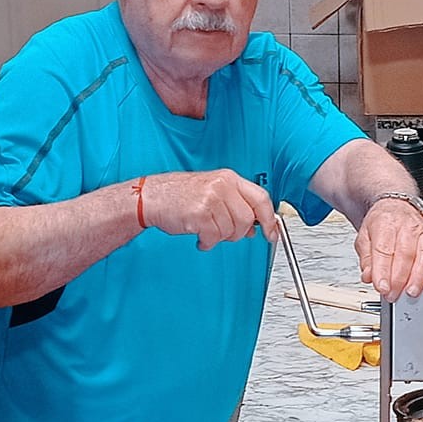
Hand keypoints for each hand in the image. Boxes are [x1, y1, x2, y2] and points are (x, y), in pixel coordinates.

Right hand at [137, 169, 278, 249]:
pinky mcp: (199, 214)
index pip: (261, 198)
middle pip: (247, 219)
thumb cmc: (180, 195)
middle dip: (237, 232)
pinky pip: (214, 237)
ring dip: (219, 237)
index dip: (269, 219)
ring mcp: (211, 198)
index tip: (272, 233)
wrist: (150, 196)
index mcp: (229, 178)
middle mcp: (222, 185)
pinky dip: (207, 242)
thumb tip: (255, 227)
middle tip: (222, 232)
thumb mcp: (213, 191)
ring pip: (231, 230)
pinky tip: (198, 236)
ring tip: (206, 230)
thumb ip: (236, 205)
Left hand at [357, 196, 422, 299]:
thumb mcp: (365, 237)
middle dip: (399, 278)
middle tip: (393, 294)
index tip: (382, 287)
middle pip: (405, 254)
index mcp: (385, 223)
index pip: (384, 250)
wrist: (397, 207)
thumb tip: (369, 277)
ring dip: (418, 276)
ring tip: (411, 291)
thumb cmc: (383, 224)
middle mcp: (406, 225)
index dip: (383, 271)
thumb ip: (367, 259)